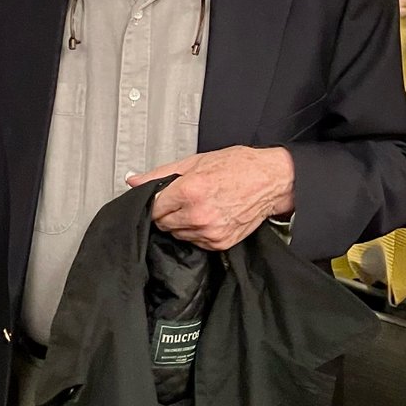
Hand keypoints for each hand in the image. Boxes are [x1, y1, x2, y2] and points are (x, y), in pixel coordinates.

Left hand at [128, 146, 294, 249]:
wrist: (272, 181)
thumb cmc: (239, 167)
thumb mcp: (196, 161)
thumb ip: (161, 173)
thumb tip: (134, 180)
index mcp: (189, 191)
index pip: (153, 207)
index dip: (158, 200)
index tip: (165, 196)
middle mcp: (198, 214)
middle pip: (163, 223)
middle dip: (169, 212)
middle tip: (186, 198)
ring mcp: (209, 232)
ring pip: (178, 234)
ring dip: (182, 223)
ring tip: (201, 206)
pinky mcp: (219, 243)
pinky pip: (195, 242)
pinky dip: (198, 231)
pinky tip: (211, 215)